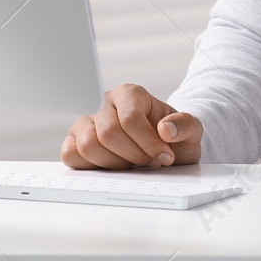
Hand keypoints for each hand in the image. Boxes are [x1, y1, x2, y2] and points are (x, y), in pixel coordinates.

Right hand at [60, 83, 202, 169]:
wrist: (164, 148)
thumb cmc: (173, 138)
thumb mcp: (190, 130)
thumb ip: (185, 125)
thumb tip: (166, 129)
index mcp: (129, 94)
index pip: (130, 118)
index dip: (148, 143)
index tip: (166, 156)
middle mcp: (104, 103)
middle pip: (108, 133)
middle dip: (133, 155)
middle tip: (149, 162)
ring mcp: (86, 122)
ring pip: (88, 145)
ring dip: (114, 163)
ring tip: (131, 164)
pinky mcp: (74, 141)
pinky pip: (70, 155)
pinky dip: (91, 166)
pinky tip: (112, 167)